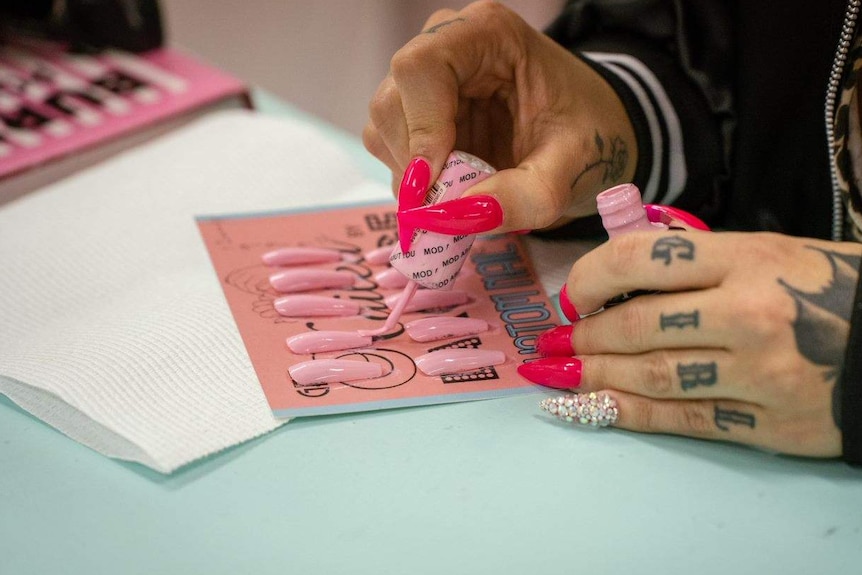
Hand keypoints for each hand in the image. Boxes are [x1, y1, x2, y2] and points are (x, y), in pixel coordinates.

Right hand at [363, 0, 636, 231]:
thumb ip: (524, 196)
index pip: (421, 68)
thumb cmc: (588, 135)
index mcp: (488, 35)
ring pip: (382, 128)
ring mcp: (426, 81)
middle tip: (451, 203)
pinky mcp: (416, 113)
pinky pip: (390, 149)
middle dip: (414, 162)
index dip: (420, 126)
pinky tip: (451, 189)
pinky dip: (413, 182)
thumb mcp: (571, 170)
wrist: (591, 134)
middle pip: (391, 101)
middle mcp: (446, 46)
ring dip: (411, 177)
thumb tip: (453, 217)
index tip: (437, 179)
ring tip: (460, 195)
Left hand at [519, 231, 861, 456]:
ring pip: (653, 375)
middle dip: (583, 337)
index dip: (590, 277)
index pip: (642, 259)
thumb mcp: (772, 252)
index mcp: (749, 259)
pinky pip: (683, 419)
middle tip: (551, 345)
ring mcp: (760, 374)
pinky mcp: (769, 425)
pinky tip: (594, 406)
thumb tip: (621, 275)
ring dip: (595, 377)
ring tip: (559, 375)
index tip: (572, 296)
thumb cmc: (831, 290)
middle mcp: (750, 314)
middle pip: (638, 325)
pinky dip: (631, 413)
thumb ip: (700, 262)